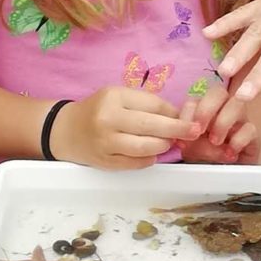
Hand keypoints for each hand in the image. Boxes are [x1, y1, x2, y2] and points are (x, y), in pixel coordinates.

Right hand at [49, 87, 198, 169]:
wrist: (66, 131)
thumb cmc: (98, 110)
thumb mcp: (118, 97)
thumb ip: (145, 104)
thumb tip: (179, 115)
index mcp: (114, 97)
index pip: (153, 105)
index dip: (173, 112)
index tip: (188, 117)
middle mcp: (108, 119)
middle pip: (151, 126)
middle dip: (178, 129)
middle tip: (194, 132)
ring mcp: (106, 142)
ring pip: (145, 147)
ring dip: (163, 145)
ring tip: (167, 142)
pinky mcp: (105, 161)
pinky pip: (135, 163)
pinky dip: (149, 159)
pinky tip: (152, 154)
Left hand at [179, 84, 258, 164]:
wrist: (224, 175)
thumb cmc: (204, 156)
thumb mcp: (190, 148)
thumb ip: (186, 138)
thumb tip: (185, 133)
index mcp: (204, 109)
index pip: (196, 98)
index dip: (188, 113)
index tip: (183, 132)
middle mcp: (223, 109)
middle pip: (219, 92)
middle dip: (206, 109)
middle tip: (199, 130)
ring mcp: (240, 121)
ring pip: (237, 105)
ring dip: (223, 122)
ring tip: (215, 141)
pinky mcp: (253, 136)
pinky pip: (250, 129)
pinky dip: (238, 140)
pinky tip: (229, 153)